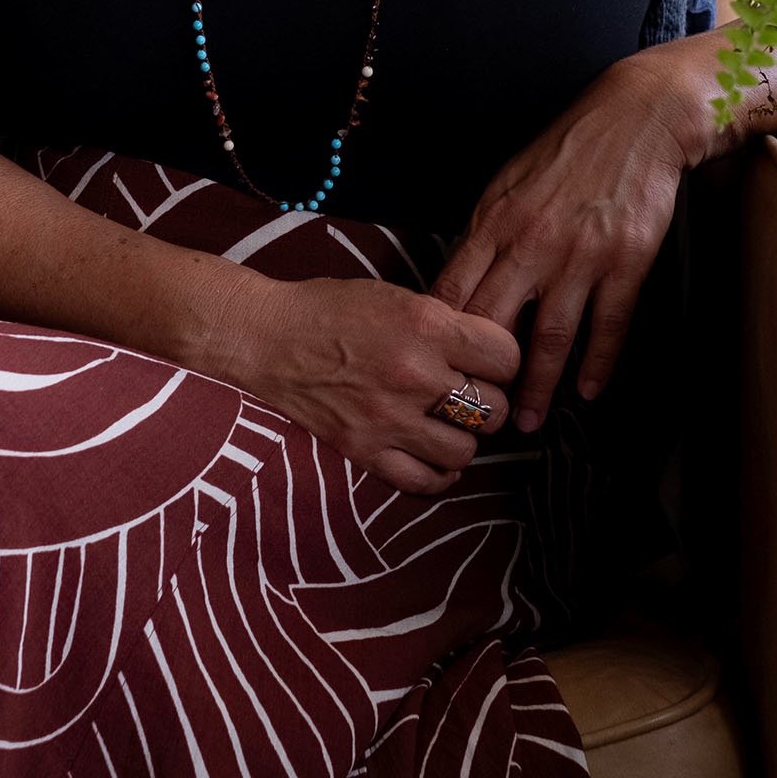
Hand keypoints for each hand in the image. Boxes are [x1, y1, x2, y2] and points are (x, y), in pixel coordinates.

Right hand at [234, 276, 521, 495]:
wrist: (269, 337)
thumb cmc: (333, 309)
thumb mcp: (398, 296)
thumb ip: (445, 324)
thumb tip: (488, 353)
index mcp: (426, 325)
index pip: (507, 357)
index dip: (504, 359)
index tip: (491, 361)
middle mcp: (414, 374)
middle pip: (493, 407)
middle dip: (489, 400)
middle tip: (471, 392)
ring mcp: (389, 418)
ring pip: (466, 449)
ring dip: (464, 437)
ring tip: (448, 421)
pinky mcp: (365, 451)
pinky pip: (425, 481)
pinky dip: (438, 472)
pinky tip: (433, 454)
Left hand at [430, 48, 711, 432]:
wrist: (635, 120)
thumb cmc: (568, 150)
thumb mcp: (509, 181)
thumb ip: (485, 231)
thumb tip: (460, 278)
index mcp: (496, 221)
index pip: (455, 290)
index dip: (439, 335)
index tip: (429, 368)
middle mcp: (533, 244)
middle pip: (494, 324)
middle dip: (479, 376)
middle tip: (473, 414)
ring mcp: (581, 257)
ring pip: (550, 338)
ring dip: (538, 387)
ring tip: (529, 422)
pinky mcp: (626, 263)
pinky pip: (608, 325)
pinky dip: (598, 363)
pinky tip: (588, 390)